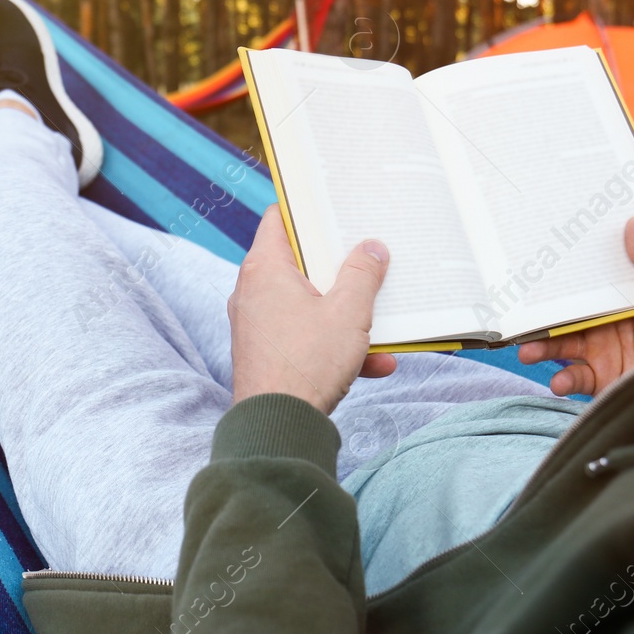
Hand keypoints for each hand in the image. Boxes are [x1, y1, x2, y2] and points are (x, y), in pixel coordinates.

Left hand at [229, 206, 396, 414]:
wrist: (277, 426)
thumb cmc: (307, 364)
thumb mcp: (348, 313)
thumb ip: (363, 275)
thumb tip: (372, 248)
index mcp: (265, 269)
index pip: (279, 219)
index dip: (306, 209)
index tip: (333, 207)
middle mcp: (252, 291)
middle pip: (299, 264)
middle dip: (339, 268)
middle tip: (368, 260)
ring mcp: (257, 323)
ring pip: (307, 305)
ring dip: (345, 315)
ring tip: (380, 324)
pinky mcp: (266, 352)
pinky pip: (304, 337)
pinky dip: (334, 345)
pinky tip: (375, 364)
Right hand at [517, 217, 633, 396]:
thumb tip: (633, 223)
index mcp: (633, 301)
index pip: (595, 284)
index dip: (572, 275)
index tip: (545, 262)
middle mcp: (616, 326)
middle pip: (571, 314)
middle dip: (545, 314)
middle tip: (522, 313)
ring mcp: (608, 355)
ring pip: (564, 346)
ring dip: (543, 348)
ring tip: (528, 352)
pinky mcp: (605, 382)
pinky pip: (575, 379)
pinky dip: (563, 381)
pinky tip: (561, 382)